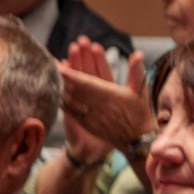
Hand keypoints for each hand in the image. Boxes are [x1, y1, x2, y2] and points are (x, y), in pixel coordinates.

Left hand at [58, 40, 151, 158]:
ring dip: (60, 87)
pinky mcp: (86, 123)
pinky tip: (56, 92)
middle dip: (64, 75)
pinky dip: (62, 101)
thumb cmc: (141, 113)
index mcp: (112, 96)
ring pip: (71, 100)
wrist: (138, 140)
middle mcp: (99, 106)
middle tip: (51, 63)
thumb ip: (137, 71)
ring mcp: (91, 116)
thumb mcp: (142, 91)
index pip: (88, 83)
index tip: (60, 65)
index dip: (73, 75)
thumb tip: (138, 53)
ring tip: (50, 76)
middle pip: (76, 88)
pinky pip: (71, 111)